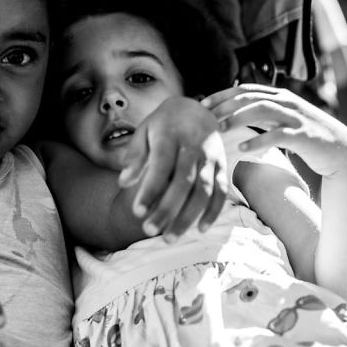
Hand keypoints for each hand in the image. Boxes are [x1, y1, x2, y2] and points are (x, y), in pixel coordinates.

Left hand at [118, 97, 227, 235]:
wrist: (195, 107)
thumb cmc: (163, 125)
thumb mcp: (144, 131)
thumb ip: (135, 155)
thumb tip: (123, 182)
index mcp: (172, 135)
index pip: (161, 166)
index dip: (150, 190)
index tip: (137, 212)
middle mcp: (195, 146)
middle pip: (183, 183)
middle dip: (166, 210)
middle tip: (148, 231)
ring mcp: (212, 157)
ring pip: (204, 191)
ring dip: (187, 217)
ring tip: (169, 238)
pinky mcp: (223, 166)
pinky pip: (222, 192)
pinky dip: (213, 212)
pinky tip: (199, 230)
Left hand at [203, 84, 346, 178]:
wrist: (339, 150)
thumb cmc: (304, 136)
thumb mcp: (282, 120)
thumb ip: (261, 114)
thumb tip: (231, 116)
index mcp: (279, 96)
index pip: (245, 90)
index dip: (222, 95)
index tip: (201, 104)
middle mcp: (287, 102)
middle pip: (250, 97)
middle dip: (225, 106)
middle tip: (204, 118)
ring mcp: (296, 118)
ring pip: (263, 111)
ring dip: (238, 119)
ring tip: (219, 130)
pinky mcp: (303, 136)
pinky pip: (277, 135)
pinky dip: (259, 140)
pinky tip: (242, 148)